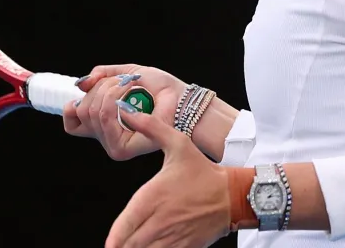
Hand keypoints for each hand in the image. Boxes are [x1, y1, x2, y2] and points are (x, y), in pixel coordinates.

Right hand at [63, 64, 185, 160]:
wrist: (180, 97)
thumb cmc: (158, 87)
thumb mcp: (124, 73)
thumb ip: (101, 76)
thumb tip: (79, 85)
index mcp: (103, 124)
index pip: (72, 124)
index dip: (72, 107)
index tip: (88, 92)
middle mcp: (106, 136)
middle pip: (81, 111)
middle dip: (99, 88)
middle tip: (123, 82)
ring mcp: (113, 144)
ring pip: (91, 112)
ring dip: (109, 90)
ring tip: (129, 86)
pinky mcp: (121, 148)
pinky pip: (104, 117)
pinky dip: (114, 97)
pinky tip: (130, 95)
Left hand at [105, 103, 230, 247]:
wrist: (234, 195)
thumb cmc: (204, 171)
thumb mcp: (178, 143)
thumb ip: (150, 127)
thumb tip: (126, 111)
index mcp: (153, 197)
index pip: (126, 225)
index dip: (115, 238)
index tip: (110, 243)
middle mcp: (160, 220)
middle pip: (132, 244)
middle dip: (123, 245)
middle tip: (118, 245)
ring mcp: (173, 236)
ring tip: (131, 247)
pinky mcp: (185, 246)